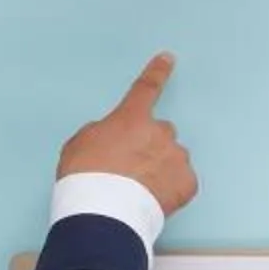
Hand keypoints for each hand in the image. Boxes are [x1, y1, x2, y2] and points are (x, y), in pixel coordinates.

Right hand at [55, 53, 197, 214]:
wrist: (103, 211)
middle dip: (150, 145)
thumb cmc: (85, 176)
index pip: (146, 88)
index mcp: (132, 119)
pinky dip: (170, 189)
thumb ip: (102, 132)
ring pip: (172, 157)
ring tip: (139, 189)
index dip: (157, 72)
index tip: (168, 58)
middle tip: (131, 168)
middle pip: (161, 132)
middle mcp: (160, 133)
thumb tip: (114, 138)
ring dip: (160, 167)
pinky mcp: (188, 183)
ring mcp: (177, 157)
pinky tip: (153, 199)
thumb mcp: (81, 143)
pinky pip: (182, 181)